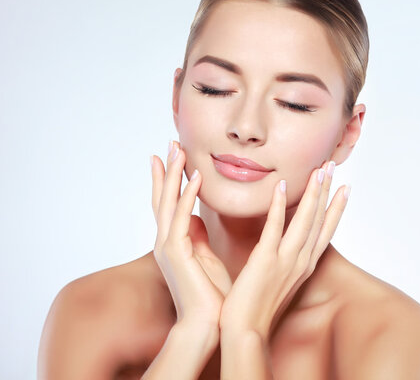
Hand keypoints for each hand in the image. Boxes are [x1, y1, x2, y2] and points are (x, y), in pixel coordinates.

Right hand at [151, 140, 231, 327]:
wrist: (206, 323)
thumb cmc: (209, 294)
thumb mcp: (205, 258)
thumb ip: (198, 236)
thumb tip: (197, 217)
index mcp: (175, 242)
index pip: (169, 204)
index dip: (169, 179)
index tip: (170, 156)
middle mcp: (167, 241)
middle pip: (163, 198)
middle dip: (167, 169)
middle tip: (170, 143)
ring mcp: (169, 247)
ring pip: (168, 202)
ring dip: (174, 174)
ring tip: (178, 149)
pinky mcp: (176, 253)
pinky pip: (181, 218)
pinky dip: (187, 195)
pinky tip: (195, 177)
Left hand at [219, 160, 349, 339]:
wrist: (246, 331)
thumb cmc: (258, 307)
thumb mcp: (279, 280)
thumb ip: (284, 259)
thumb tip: (282, 244)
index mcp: (305, 265)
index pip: (326, 231)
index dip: (336, 208)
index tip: (345, 187)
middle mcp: (301, 261)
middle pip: (320, 220)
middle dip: (327, 191)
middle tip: (333, 165)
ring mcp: (285, 260)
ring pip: (304, 221)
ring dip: (313, 193)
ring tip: (319, 169)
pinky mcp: (265, 260)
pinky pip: (274, 228)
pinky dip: (278, 206)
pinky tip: (281, 186)